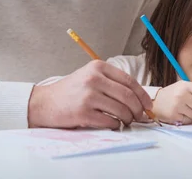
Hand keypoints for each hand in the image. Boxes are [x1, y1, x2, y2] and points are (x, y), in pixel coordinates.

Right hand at [27, 60, 152, 129]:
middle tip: (140, 117)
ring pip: (121, 110)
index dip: (142, 95)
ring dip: (128, 119)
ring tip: (126, 121)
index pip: (129, 81)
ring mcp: (88, 95)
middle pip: (127, 96)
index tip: (148, 104)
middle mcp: (93, 79)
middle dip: (138, 109)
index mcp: (97, 67)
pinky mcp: (83, 112)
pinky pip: (109, 121)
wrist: (44, 103)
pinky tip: (112, 124)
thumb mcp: (89, 77)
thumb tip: (138, 97)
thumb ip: (111, 82)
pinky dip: (115, 125)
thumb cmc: (70, 91)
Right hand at [153, 81, 191, 124]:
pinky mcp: (174, 116)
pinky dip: (186, 119)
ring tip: (184, 109)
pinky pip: (189, 121)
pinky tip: (180, 113)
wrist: (155, 101)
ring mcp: (177, 106)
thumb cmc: (174, 94)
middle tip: (191, 105)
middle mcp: (181, 95)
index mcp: (185, 85)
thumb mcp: (187, 88)